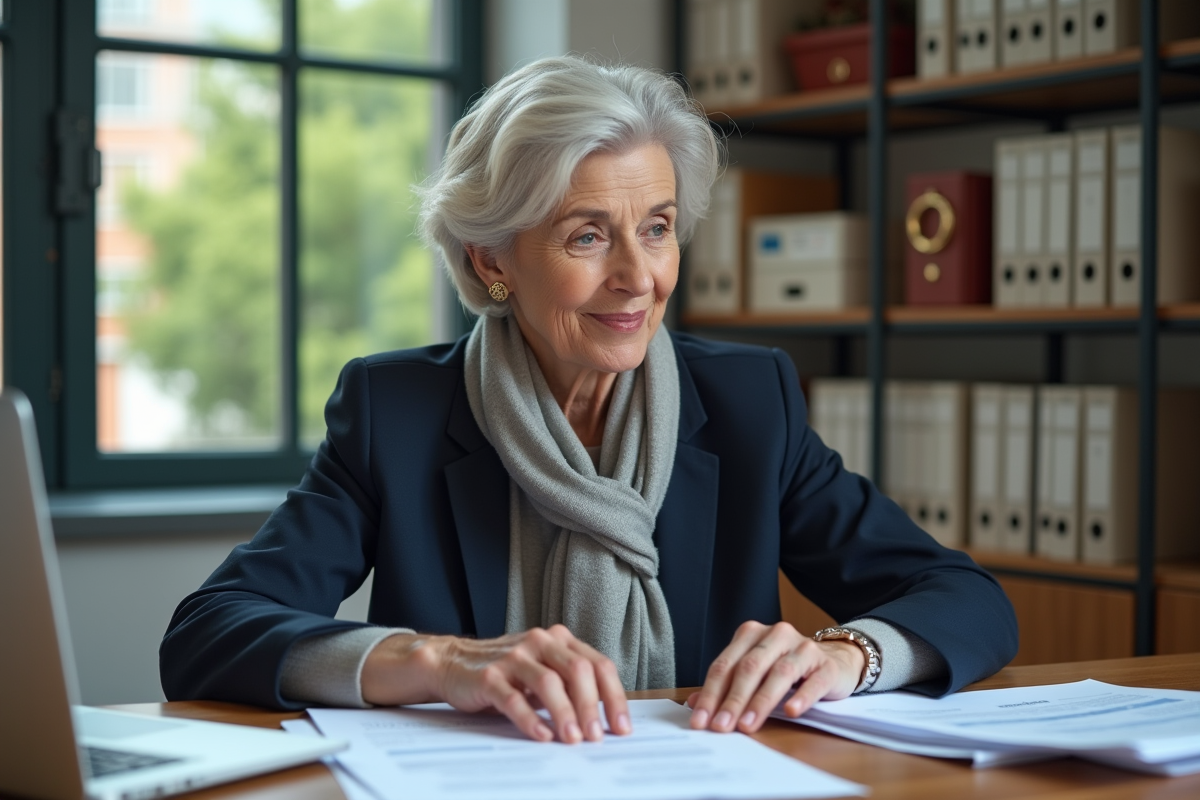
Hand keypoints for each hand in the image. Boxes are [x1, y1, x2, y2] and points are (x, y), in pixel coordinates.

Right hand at [360, 625, 629, 743]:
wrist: (454, 663)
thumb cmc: (507, 672)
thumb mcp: (543, 670)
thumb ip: (570, 684)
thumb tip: (604, 719)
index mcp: (559, 640)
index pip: (598, 664)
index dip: (614, 697)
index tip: (622, 726)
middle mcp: (540, 642)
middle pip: (578, 670)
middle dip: (592, 707)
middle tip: (597, 737)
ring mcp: (513, 657)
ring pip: (549, 682)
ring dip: (565, 714)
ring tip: (573, 740)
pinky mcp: (489, 676)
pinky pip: (514, 699)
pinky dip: (531, 720)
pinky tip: (542, 736)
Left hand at [687, 621, 864, 733]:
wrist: (835, 660)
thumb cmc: (787, 668)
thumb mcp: (755, 673)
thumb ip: (726, 685)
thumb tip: (695, 704)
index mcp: (751, 635)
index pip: (725, 665)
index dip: (711, 694)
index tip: (700, 720)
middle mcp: (776, 635)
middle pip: (749, 668)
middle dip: (732, 700)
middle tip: (721, 726)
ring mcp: (803, 648)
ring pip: (779, 673)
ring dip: (761, 701)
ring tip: (748, 725)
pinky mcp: (826, 665)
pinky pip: (813, 681)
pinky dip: (801, 696)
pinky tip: (790, 711)